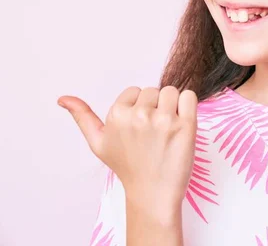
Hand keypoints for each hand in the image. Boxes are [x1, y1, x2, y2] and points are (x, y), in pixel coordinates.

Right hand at [57, 86, 197, 214]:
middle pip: (154, 90)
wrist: (153, 194)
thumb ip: (82, 117)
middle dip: (156, 107)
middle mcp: (139, 115)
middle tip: (154, 133)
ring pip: (171, 91)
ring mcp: (163, 120)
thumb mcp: (98, 143)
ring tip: (167, 130)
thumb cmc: (128, 167)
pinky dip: (188, 106)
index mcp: (117, 115)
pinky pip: (189, 96)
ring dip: (173, 106)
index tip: (139, 128)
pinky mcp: (185, 125)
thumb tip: (62, 98)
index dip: (140, 107)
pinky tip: (181, 125)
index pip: (135, 91)